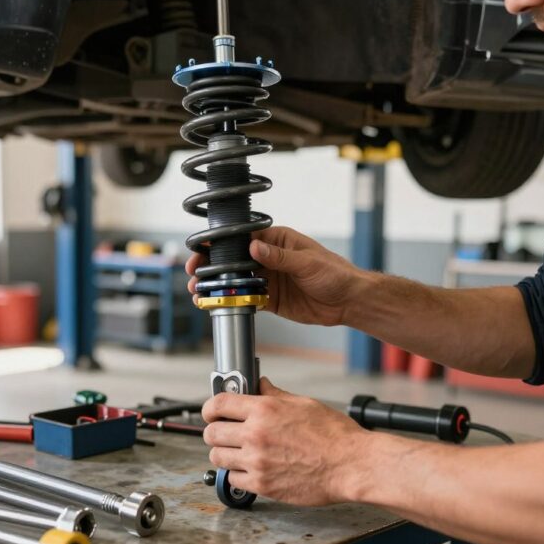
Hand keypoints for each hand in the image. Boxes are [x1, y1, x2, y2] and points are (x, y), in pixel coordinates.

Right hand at [186, 226, 366, 325]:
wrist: (348, 301)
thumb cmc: (335, 273)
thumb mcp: (307, 262)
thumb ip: (278, 256)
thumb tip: (254, 247)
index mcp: (276, 241)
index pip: (243, 238)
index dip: (221, 244)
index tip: (204, 249)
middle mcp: (269, 258)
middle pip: (233, 260)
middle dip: (212, 266)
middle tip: (195, 274)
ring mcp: (268, 279)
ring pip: (236, 281)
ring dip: (218, 286)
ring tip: (199, 292)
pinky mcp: (271, 299)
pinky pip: (246, 299)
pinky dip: (232, 302)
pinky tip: (217, 304)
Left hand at [202, 377, 369, 505]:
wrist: (351, 465)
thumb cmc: (334, 435)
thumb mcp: (303, 403)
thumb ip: (275, 394)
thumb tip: (260, 385)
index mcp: (264, 410)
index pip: (218, 404)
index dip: (210, 408)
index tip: (212, 412)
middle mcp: (255, 435)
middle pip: (211, 433)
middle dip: (215, 431)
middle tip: (225, 433)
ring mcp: (256, 461)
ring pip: (217, 457)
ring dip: (224, 454)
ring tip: (237, 452)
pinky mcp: (262, 484)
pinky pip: (233, 479)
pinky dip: (238, 474)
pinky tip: (250, 468)